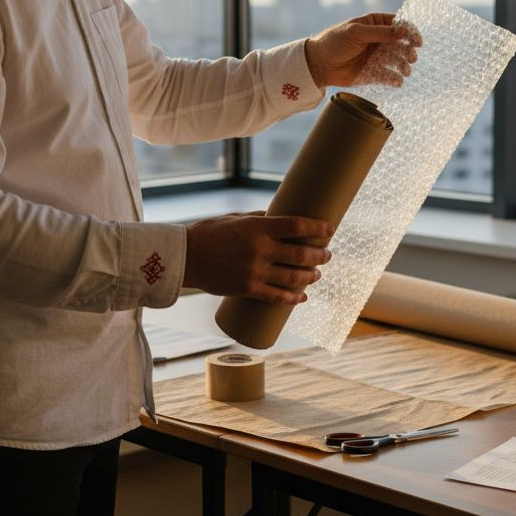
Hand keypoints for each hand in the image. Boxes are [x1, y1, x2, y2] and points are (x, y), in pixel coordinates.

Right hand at [182, 212, 332, 304]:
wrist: (185, 257)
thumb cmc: (208, 233)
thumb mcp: (235, 218)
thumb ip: (259, 218)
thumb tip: (280, 217)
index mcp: (257, 227)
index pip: (296, 225)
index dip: (317, 227)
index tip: (330, 228)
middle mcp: (259, 249)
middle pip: (300, 253)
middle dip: (320, 255)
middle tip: (327, 254)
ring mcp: (254, 271)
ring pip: (293, 276)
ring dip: (311, 276)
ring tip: (317, 274)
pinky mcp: (248, 289)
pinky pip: (277, 296)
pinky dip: (293, 297)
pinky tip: (302, 296)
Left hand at [303, 12, 421, 88]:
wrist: (318, 63)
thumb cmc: (334, 42)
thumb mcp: (356, 32)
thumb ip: (380, 32)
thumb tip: (404, 30)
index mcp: (375, 24)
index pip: (399, 25)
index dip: (410, 32)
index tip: (417, 42)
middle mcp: (379, 40)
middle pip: (401, 44)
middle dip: (408, 51)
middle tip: (411, 58)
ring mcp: (377, 57)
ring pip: (396, 61)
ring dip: (404, 66)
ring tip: (405, 71)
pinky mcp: (373, 73)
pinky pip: (388, 76)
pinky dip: (394, 79)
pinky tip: (398, 82)